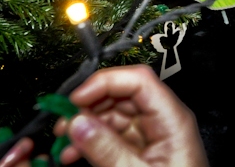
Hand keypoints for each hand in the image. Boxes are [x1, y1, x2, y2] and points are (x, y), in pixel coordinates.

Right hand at [53, 65, 207, 166]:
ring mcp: (152, 137)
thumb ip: (106, 150)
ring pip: (114, 116)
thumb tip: (78, 124)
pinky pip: (114, 136)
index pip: (138, 80)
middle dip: (89, 105)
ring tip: (64, 141)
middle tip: (63, 121)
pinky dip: (91, 141)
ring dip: (86, 125)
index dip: (105, 82)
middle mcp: (163, 122)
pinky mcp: (142, 152)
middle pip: (123, 96)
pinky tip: (73, 153)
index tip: (75, 98)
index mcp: (171, 119)